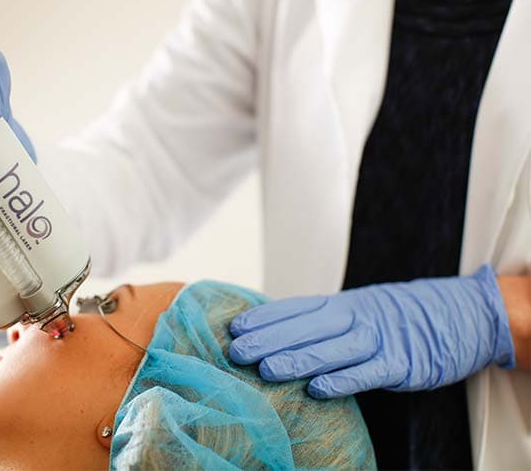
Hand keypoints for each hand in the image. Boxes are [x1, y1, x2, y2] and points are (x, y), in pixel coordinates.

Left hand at [229, 265, 514, 397]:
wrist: (457, 313)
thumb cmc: (394, 318)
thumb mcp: (355, 311)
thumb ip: (320, 321)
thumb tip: (273, 332)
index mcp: (341, 303)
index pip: (296, 308)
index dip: (265, 318)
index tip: (235, 328)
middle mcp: (356, 317)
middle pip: (307, 327)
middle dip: (269, 339)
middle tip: (237, 351)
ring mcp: (380, 339)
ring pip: (332, 349)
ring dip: (298, 359)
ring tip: (266, 369)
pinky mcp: (403, 363)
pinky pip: (369, 373)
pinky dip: (343, 381)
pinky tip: (318, 389)